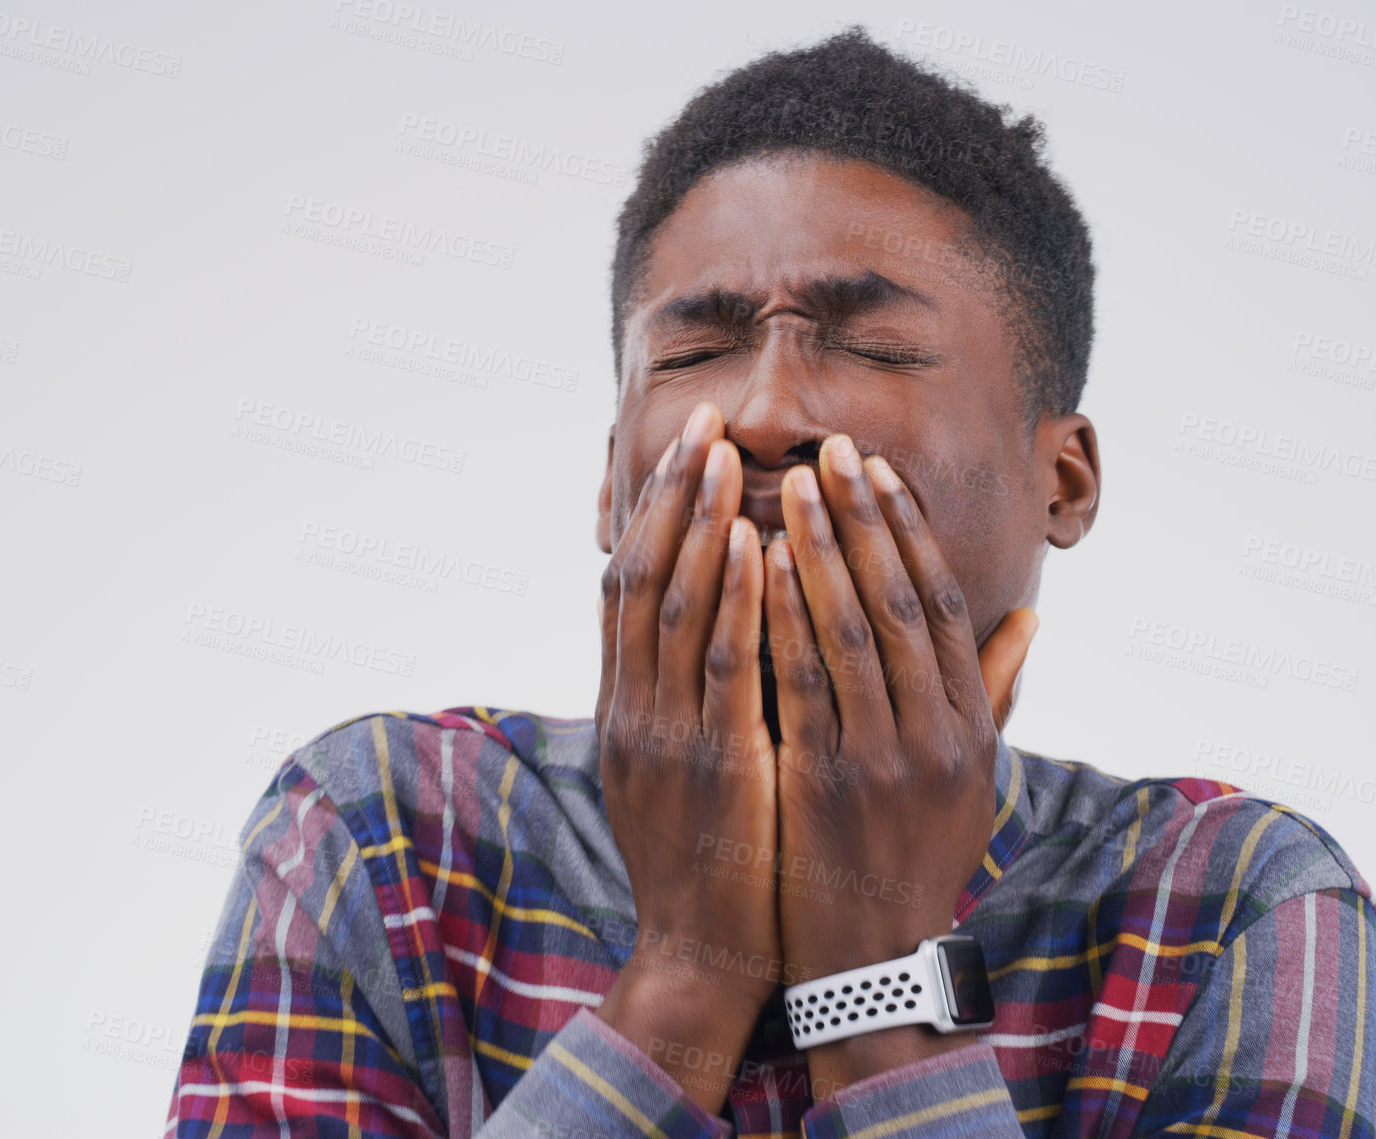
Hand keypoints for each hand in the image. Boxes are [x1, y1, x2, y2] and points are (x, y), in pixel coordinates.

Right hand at [593, 401, 779, 1110]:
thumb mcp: (683, 772)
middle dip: (669, 494)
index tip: (681, 449)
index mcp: (628, 707)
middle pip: (639, 576)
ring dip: (696, 523)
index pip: (626, 587)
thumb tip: (715, 636)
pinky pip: (717, 665)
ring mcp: (663, 733)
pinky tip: (749, 543)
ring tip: (722, 452)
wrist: (700, 954)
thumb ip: (688, 702)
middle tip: (700, 419)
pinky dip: (729, 598)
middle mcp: (633, 708)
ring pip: (670, 605)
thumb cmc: (710, 861)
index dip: (651, 514)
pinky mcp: (709, 762)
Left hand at [763, 433, 1037, 1088]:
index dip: (911, 533)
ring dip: (821, 552)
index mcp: (969, 727)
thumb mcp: (975, 780)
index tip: (880, 472)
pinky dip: (782, 619)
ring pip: (852, 632)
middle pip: (901, 602)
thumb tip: (1034, 619)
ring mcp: (882, 759)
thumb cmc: (917, 858)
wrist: (874, 962)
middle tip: (833, 450)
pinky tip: (757, 568)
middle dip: (865, 519)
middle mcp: (936, 734)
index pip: (945, 606)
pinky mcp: (825, 784)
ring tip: (794, 487)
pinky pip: (802, 685)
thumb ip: (997, 694)